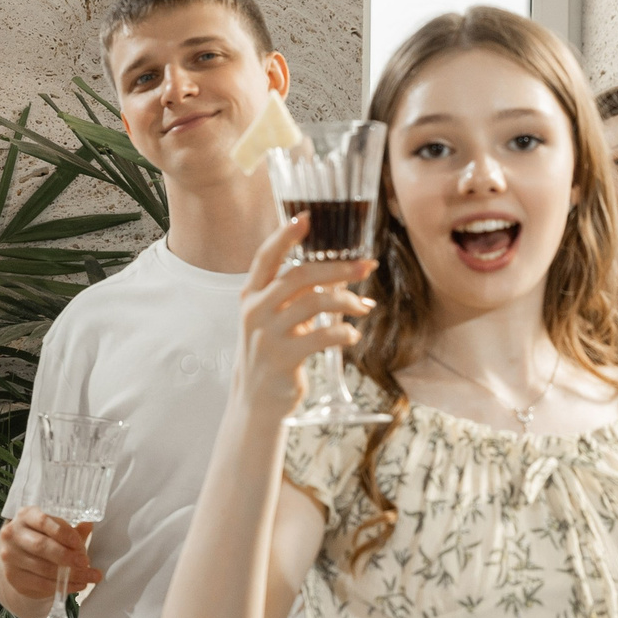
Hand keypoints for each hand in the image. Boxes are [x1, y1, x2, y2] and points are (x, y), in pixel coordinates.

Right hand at [0, 508, 101, 605]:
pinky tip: (76, 585)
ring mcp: (10, 556)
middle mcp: (13, 533)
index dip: (63, 532)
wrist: (19, 559)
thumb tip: (89, 524)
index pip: (43, 521)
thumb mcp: (54, 530)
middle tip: (85, 562)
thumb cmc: (40, 538)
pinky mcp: (12, 576)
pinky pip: (41, 583)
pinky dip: (62, 586)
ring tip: (88, 577)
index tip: (79, 543)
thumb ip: (71, 529)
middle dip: (67, 556)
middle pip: (41, 546)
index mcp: (26, 515)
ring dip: (70, 575)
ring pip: (43, 568)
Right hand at [235, 216, 374, 418]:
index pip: (266, 257)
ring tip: (362, 307)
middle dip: (337, 268)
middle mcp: (255, 310)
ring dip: (346, 301)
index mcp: (251, 295)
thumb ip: (300, 297)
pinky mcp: (283, 357)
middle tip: (365, 266)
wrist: (257, 399)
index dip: (286, 236)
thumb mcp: (276, 319)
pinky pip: (322, 336)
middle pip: (299, 275)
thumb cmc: (273, 353)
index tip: (308, 218)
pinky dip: (344, 332)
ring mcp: (267, 334)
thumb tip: (350, 281)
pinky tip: (352, 335)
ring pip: (314, 302)